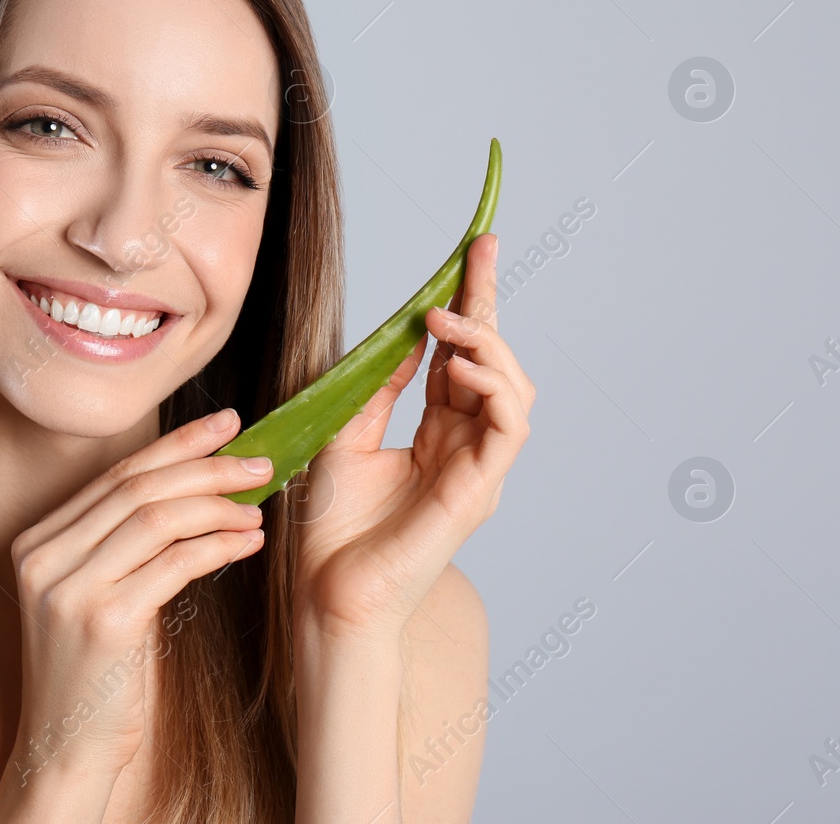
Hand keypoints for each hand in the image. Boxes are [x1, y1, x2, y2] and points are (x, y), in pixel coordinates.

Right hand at [0, 409, 272, 811]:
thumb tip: (192, 485)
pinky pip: (175, 563)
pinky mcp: (104, 622)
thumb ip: (120, 543)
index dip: (176, 444)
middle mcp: (44, 558)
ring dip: (219, 505)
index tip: (224, 425)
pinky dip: (219, 546)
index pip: (116, 474)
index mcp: (36, 542)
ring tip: (259, 505)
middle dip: (206, 465)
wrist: (66, 749)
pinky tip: (248, 543)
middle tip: (258, 458)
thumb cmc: (94, 675)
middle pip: (138, 487)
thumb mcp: (94, 596)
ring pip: (159, 517)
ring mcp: (70, 589)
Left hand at [290, 233, 533, 640]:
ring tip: (448, 320)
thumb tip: (406, 335)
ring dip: (488, 343)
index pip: (461, 357)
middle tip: (478, 255)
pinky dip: (495, 388)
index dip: (470, 304)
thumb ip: (380, 387)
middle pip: (493, 362)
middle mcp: (465, 447)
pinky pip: (509, 429)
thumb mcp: (346, 432)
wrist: (324, 589)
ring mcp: (478, 470)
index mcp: (436, 434)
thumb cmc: (330, 525)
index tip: (473, 251)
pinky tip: (462, 365)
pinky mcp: (480, 492)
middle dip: (489, 303)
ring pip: (515, 389)